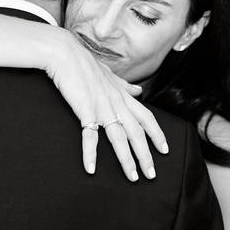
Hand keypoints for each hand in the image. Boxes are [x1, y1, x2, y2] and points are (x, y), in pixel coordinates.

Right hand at [45, 31, 167, 180]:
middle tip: (151, 175)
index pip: (147, 118)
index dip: (157, 134)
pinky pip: (90, 136)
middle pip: (137, 133)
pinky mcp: (84, 110)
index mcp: (122, 96)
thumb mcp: (109, 75)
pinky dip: (90, 153)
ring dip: (127, 159)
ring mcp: (102, 107)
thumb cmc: (84, 63)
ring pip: (119, 138)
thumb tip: (138, 90)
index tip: (165, 149)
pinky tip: (91, 169)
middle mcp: (116, 103)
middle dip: (146, 155)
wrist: (64, 52)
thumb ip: (124, 86)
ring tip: (132, 177)